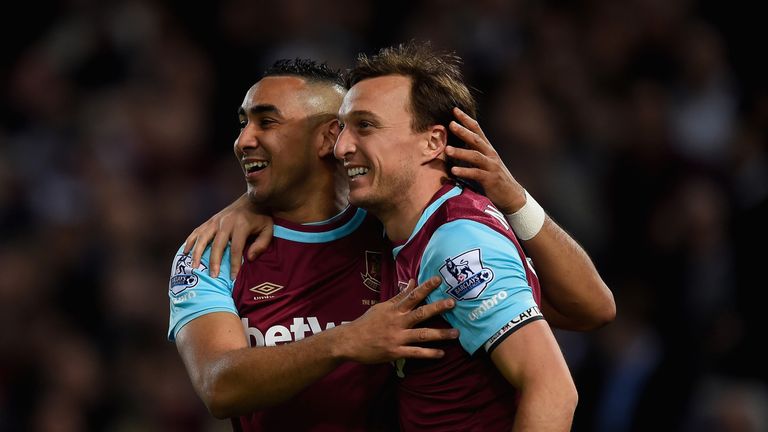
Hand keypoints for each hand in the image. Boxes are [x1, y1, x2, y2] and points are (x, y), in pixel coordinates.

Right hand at [183, 193, 273, 278]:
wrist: (252, 199)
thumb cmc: (261, 218)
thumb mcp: (268, 229)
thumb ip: (262, 244)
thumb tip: (249, 258)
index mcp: (241, 225)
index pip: (236, 248)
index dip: (234, 264)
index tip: (233, 277)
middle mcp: (226, 222)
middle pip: (217, 245)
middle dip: (214, 261)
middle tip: (213, 276)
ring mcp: (216, 220)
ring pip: (203, 237)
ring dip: (197, 252)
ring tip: (194, 266)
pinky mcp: (210, 220)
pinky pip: (197, 231)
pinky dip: (190, 241)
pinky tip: (186, 252)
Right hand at [336, 277, 458, 362]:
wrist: (349, 341)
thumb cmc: (367, 323)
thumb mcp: (382, 307)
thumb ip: (399, 296)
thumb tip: (412, 281)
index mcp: (394, 309)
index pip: (412, 295)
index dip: (426, 287)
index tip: (438, 280)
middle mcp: (397, 322)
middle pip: (420, 313)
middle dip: (437, 308)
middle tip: (453, 303)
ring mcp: (397, 338)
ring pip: (422, 335)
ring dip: (440, 334)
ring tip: (456, 333)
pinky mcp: (395, 352)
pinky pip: (415, 353)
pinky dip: (429, 354)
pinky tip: (442, 353)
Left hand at [446, 107, 526, 213]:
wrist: (512, 195)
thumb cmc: (494, 177)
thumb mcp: (485, 161)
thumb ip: (474, 152)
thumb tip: (457, 144)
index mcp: (488, 148)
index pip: (477, 130)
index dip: (466, 119)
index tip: (455, 110)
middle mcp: (490, 154)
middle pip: (476, 140)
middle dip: (463, 131)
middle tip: (451, 124)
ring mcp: (491, 166)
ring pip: (475, 156)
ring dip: (461, 152)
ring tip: (447, 149)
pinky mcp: (490, 179)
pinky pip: (476, 174)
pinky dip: (465, 171)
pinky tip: (454, 171)